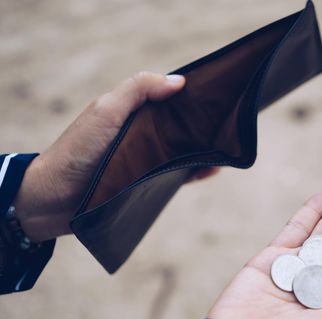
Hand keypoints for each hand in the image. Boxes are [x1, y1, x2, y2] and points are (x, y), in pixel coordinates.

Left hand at [13, 72, 217, 240]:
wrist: (56, 198)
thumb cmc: (78, 149)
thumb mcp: (107, 110)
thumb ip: (139, 90)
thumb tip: (179, 81)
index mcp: (133, 112)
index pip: (168, 99)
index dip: (190, 96)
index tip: (216, 94)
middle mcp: (142, 134)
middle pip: (179, 126)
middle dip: (203, 124)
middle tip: (229, 122)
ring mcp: (147, 160)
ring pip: (182, 151)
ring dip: (203, 149)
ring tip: (227, 145)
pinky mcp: (149, 183)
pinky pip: (178, 176)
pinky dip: (196, 172)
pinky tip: (213, 169)